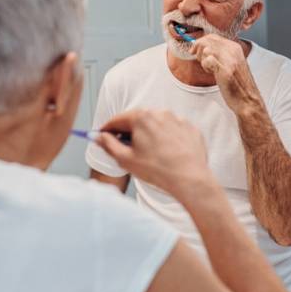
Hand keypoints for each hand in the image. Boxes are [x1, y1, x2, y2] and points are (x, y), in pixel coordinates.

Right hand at [95, 109, 212, 200]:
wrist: (189, 178)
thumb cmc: (158, 170)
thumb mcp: (125, 159)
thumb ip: (108, 145)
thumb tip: (99, 137)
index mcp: (142, 117)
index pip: (118, 119)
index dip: (107, 129)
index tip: (103, 136)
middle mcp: (161, 113)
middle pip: (138, 119)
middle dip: (129, 132)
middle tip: (124, 147)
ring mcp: (178, 119)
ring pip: (156, 124)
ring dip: (149, 134)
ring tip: (149, 154)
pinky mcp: (190, 128)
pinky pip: (173, 130)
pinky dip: (167, 138)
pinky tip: (166, 153)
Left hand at [189, 34, 260, 111]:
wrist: (247, 99)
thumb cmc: (237, 84)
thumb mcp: (231, 63)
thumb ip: (220, 53)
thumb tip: (202, 47)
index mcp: (235, 47)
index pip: (212, 36)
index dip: (200, 43)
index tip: (195, 51)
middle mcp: (233, 50)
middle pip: (207, 41)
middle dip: (199, 50)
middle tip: (202, 62)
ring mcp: (230, 59)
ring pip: (206, 49)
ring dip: (203, 60)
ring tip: (210, 69)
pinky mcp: (226, 69)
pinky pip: (208, 60)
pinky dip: (206, 66)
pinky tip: (212, 73)